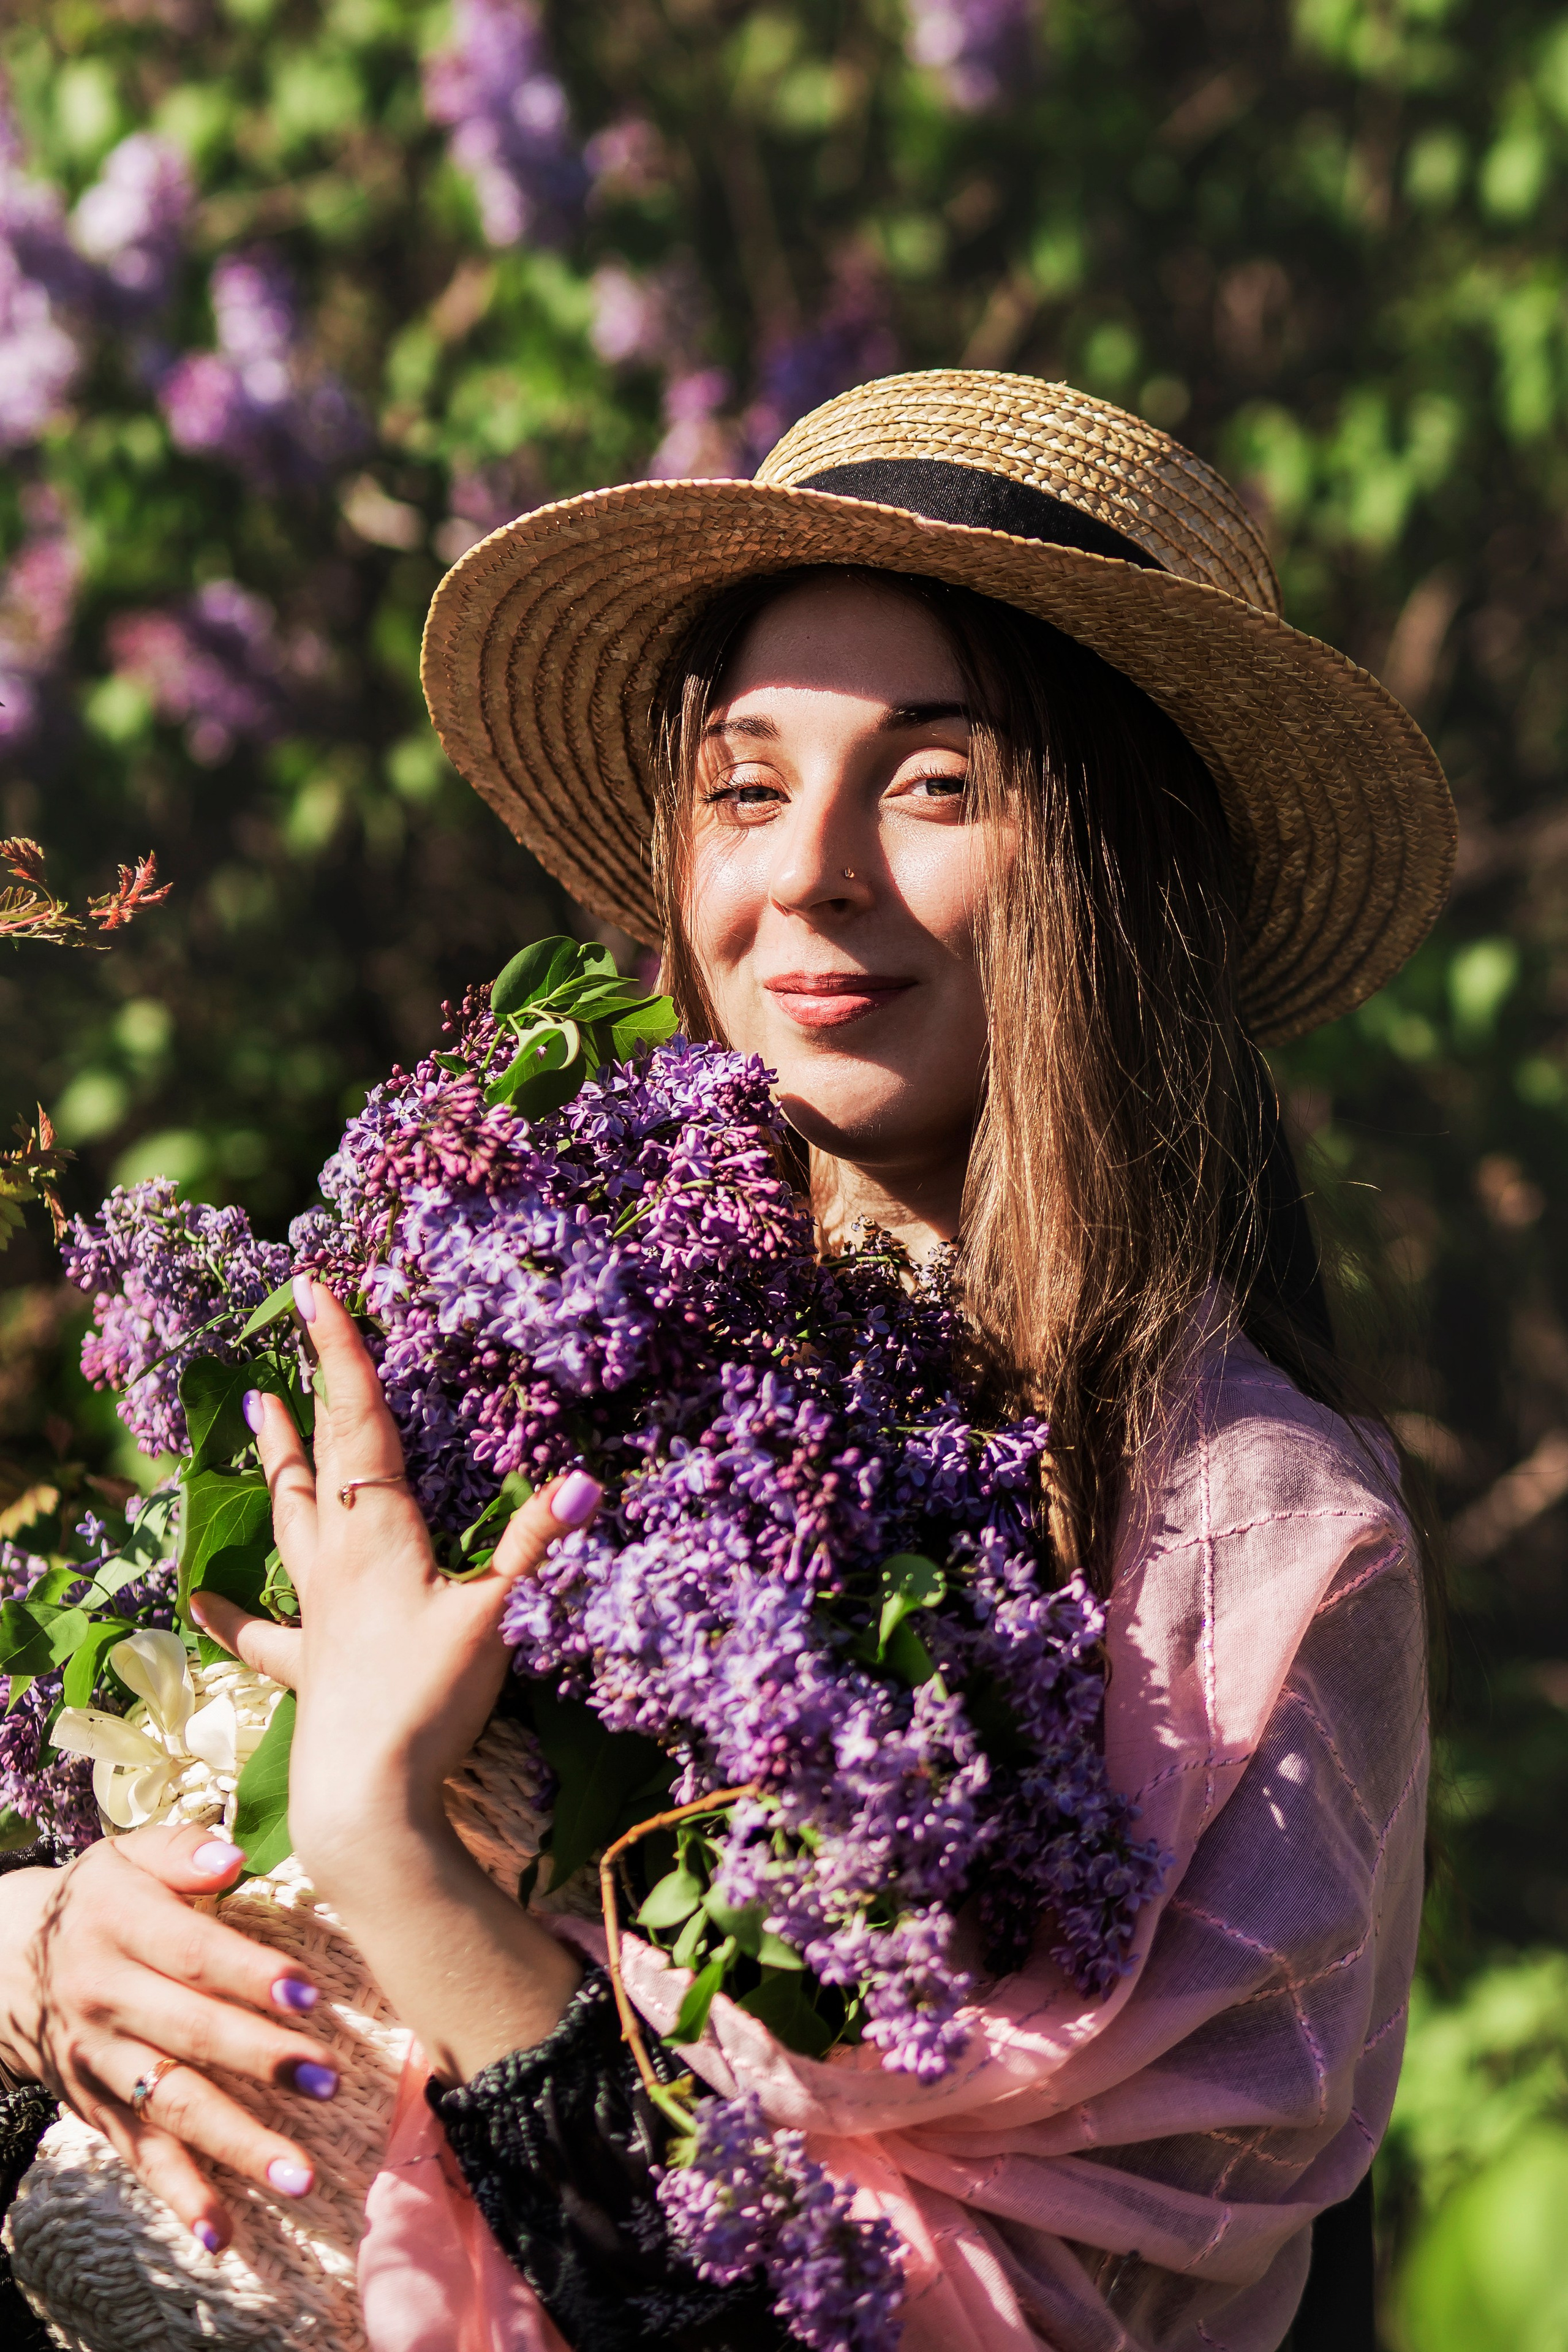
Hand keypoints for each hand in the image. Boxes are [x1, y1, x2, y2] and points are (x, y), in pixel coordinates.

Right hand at [0, 1821, 341, 2251]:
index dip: (249, 1974)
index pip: (192, 1954)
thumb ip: (181, 1850)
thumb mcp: (127, 1854)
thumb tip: (233, 1856)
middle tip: (328, 2082)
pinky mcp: (97, 2109)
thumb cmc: (101, 1899)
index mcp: (119, 1927)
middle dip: (261, 2061)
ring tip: (300, 2175)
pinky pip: (140, 2157)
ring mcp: (101, 2062)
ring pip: (172, 2106)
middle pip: (190, 2034)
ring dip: (237, 2145)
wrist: (7, 1963)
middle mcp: (106, 1998)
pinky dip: (180, 2196)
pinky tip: (222, 2233)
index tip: (310, 1995)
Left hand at [191, 1274, 601, 1888]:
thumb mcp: (497, 1616)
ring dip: (277, 1462)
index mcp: (378, 1530)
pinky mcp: (307, 1663)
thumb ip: (534, 1548)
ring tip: (254, 1415)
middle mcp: (337, 1556)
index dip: (342, 1351)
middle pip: (322, 1452)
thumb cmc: (429, 1697)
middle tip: (296, 1321)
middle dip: (316, 1383)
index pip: (359, 1419)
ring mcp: (315, 1610)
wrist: (365, 1794)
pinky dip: (233, 1612)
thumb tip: (586, 1483)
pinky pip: (262, 1630)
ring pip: (290, 1517)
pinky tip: (200, 1602)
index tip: (316, 1288)